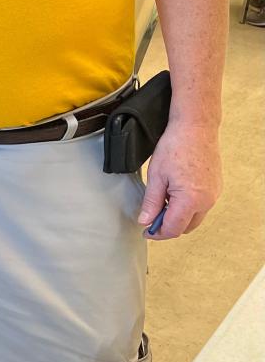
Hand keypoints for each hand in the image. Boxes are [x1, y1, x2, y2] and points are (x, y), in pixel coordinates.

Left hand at [137, 118, 222, 238]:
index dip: (157, 233)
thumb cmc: (175, 146)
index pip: (173, 228)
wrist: (196, 128)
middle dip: (168, 226)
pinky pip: (202, 206)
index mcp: (190, 200)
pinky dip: (188, 207)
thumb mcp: (156, 175)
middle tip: (151, 218)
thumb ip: (151, 202)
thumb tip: (145, 221)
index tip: (146, 231)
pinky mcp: (216, 188)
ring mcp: (214, 195)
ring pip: (195, 218)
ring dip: (178, 217)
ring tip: (161, 203)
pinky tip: (175, 195)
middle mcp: (206, 201)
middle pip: (186, 227)